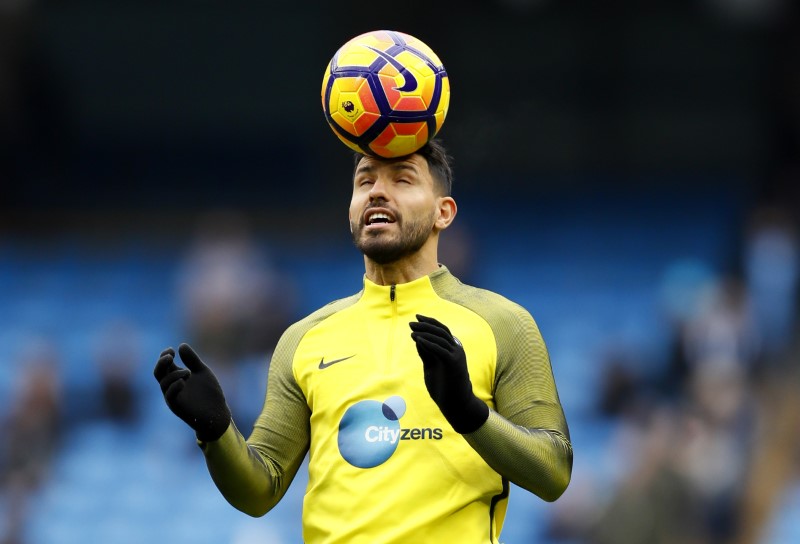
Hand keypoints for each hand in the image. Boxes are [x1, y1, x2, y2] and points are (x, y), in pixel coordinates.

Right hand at [153, 343, 231, 441]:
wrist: (218, 412)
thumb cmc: (209, 393)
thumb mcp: (202, 371)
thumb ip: (192, 359)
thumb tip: (181, 345)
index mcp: (177, 377)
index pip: (164, 365)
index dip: (164, 355)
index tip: (171, 349)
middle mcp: (172, 387)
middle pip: (158, 373)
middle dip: (161, 363)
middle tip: (170, 355)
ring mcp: (173, 397)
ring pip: (164, 383)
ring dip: (174, 374)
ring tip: (188, 372)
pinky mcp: (177, 407)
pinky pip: (170, 396)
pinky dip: (174, 386)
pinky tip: (183, 381)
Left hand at [409, 315, 488, 433]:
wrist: (456, 404)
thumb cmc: (443, 387)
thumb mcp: (431, 366)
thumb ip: (426, 353)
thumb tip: (417, 339)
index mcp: (452, 348)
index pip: (441, 330)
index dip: (430, 322)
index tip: (417, 318)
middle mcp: (456, 349)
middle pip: (441, 331)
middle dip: (425, 325)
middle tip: (411, 323)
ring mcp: (457, 355)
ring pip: (440, 338)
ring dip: (425, 333)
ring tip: (412, 331)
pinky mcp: (454, 363)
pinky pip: (440, 349)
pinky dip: (429, 343)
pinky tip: (418, 340)